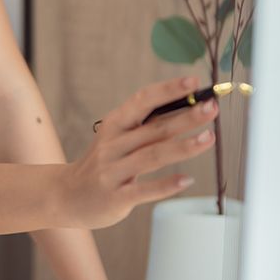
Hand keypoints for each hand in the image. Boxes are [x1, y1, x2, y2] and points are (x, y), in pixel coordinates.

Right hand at [58, 76, 216, 227]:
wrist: (67, 196)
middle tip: (212, 108)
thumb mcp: (117, 139)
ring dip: (183, 146)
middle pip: (154, 128)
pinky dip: (166, 184)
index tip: (193, 81)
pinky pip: (144, 190)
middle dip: (186, 117)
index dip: (168, 90)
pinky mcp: (116, 197)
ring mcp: (113, 171)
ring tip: (209, 138)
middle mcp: (113, 145)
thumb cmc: (103, 164)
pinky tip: (187, 179)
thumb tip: (190, 109)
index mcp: (115, 125)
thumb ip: (147, 127)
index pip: (143, 101)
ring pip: (152, 156)